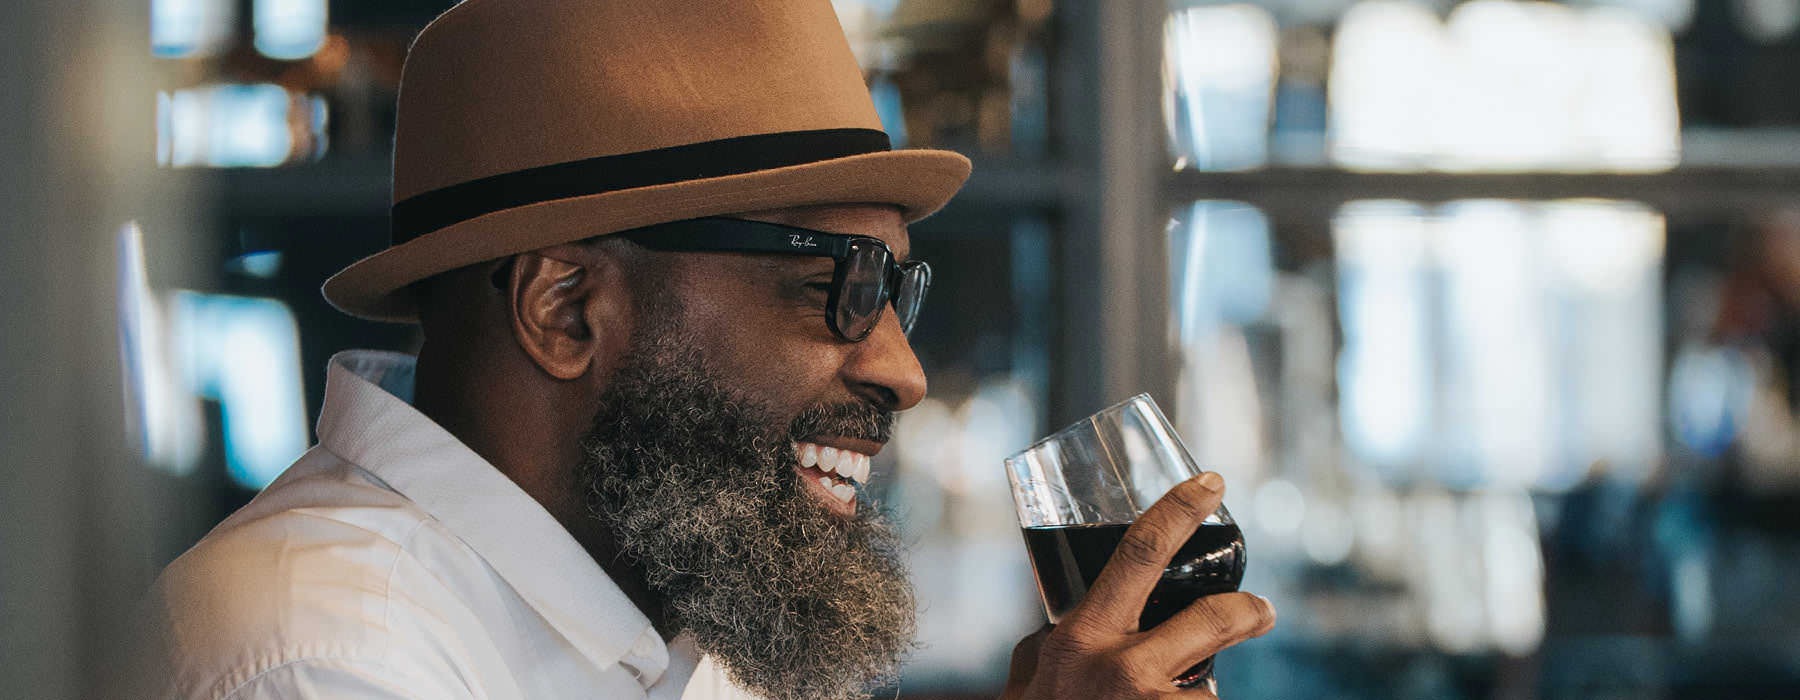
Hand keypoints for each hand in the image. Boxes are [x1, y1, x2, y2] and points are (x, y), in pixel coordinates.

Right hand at [1000, 474, 1275, 698]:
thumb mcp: (1031, 679)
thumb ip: (1050, 646)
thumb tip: (1060, 627)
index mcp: (1084, 637)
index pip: (1138, 552)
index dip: (1180, 509)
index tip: (1213, 482)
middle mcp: (1124, 671)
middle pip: (1213, 619)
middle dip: (1247, 611)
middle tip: (1261, 611)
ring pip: (1210, 691)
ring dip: (1199, 697)